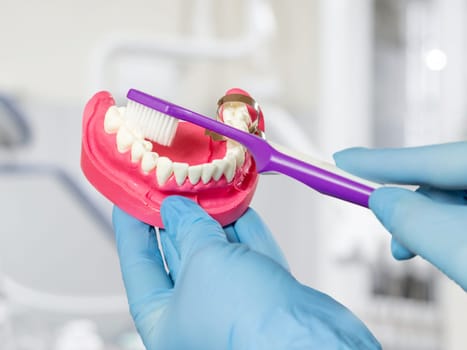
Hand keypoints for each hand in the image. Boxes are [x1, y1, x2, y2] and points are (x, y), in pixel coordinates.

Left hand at [113, 196, 379, 349]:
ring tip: (207, 187)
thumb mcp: (202, 262)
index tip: (130, 200)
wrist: (309, 340)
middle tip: (174, 183)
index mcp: (165, 321)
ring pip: (217, 252)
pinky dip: (243, 229)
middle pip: (179, 255)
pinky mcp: (265, 295)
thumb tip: (177, 210)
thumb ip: (188, 229)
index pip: (139, 266)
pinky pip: (248, 254)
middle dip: (177, 217)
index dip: (132, 229)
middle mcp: (197, 315)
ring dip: (214, 218)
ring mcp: (233, 305)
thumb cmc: (246, 322)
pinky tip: (239, 207)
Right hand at [334, 141, 466, 289]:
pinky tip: (436, 251)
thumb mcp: (460, 250)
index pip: (431, 158)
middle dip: (404, 201)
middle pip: (442, 178)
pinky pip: (464, 218)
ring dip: (424, 224)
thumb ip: (415, 221)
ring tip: (404, 251)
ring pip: (452, 201)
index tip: (341, 160)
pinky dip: (445, 233)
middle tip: (374, 216)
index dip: (381, 161)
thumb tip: (382, 200)